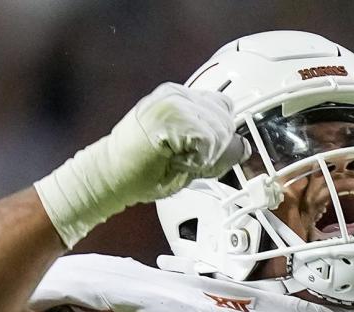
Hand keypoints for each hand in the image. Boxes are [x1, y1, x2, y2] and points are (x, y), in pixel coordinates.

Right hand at [35, 83, 247, 246]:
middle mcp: (176, 93)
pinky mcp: (173, 115)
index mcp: (178, 97)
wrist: (110, 176)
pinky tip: (179, 162)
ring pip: (220, 129)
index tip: (205, 151)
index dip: (220, 133)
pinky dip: (201, 158)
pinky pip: (210, 140)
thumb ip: (213, 144)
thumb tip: (242, 147)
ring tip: (179, 160)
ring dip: (208, 154)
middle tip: (188, 159)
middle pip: (225, 118)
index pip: (222, 107)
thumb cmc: (142, 169)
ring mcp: (173, 102)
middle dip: (217, 146)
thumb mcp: (185, 152)